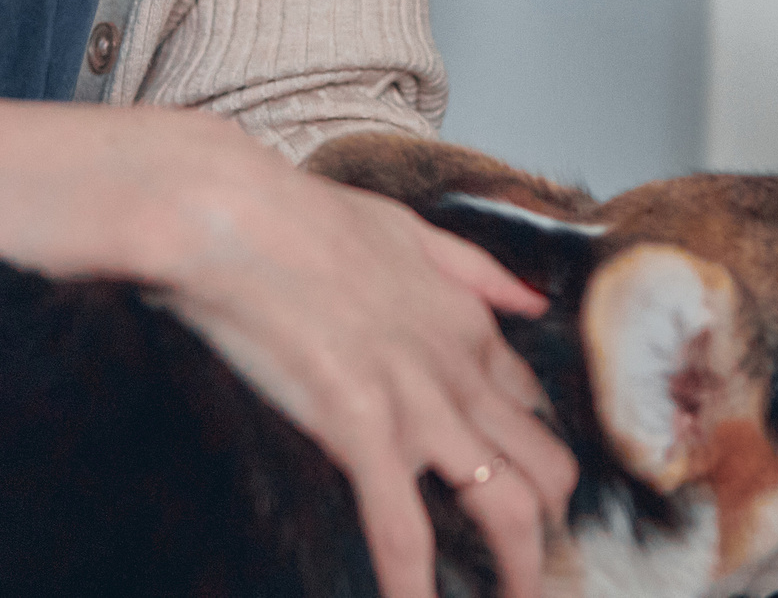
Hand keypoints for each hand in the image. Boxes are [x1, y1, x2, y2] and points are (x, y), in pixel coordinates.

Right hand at [133, 115, 576, 597]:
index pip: (538, 413)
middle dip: (545, 529)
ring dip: (515, 571)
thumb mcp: (409, 228)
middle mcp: (459, 371)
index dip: (539, 463)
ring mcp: (415, 404)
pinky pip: (404, 530)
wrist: (231, 215)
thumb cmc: (301, 218)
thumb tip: (533, 304)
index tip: (529, 499)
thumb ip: (477, 271)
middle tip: (522, 570)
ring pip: (505, 508)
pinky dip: (412, 585)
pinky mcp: (360, 429)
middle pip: (545, 470)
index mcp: (469, 326)